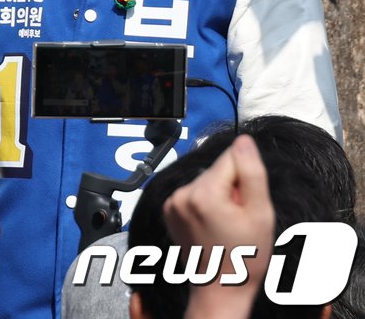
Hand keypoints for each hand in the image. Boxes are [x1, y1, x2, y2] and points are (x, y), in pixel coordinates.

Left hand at [165, 135, 273, 317]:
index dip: (246, 178)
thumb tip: (243, 141)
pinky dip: (205, 203)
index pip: (231, 158)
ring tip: (225, 224)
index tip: (247, 202)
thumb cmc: (244, 256)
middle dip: (232, 187)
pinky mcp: (168, 210)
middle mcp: (181, 194)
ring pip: (206, 181)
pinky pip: (193, 193)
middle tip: (238, 218)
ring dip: (219, 195)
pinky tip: (212, 224)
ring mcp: (171, 202)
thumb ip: (252, 172)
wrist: (221, 287)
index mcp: (203, 193)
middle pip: (217, 170)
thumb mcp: (260, 213)